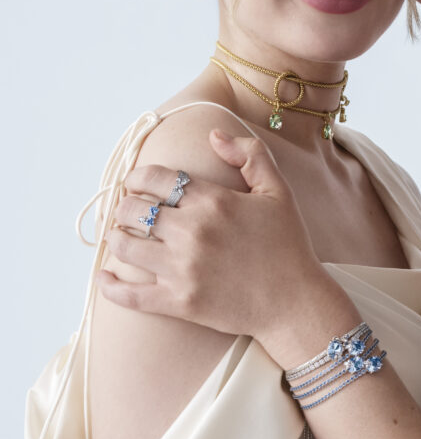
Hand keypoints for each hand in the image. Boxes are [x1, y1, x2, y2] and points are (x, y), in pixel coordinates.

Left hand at [98, 131, 325, 344]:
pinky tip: (105, 278)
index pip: (154, 178)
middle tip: (130, 212)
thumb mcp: (278, 193)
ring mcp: (182, 269)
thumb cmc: (288, 247)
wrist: (296, 303)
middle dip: (125, 206)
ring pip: (124, 246)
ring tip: (124, 238)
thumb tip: (213, 135)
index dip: (137, 178)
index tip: (136, 184)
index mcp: (212, 201)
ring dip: (118, 238)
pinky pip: (129, 294)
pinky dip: (111, 286)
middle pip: (132, 209)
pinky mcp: (179, 302)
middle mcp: (192, 232)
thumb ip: (250, 156)